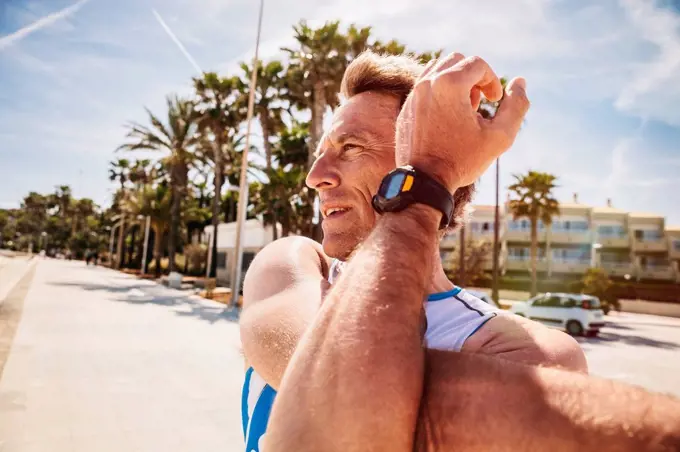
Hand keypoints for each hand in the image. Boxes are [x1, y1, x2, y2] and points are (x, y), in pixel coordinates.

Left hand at [395, 53, 529, 191]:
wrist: (424, 183)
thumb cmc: (462, 160)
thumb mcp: (500, 136)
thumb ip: (516, 105)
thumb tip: (519, 81)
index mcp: (448, 84)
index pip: (477, 64)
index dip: (492, 80)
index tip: (494, 101)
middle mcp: (426, 83)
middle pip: (456, 60)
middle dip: (473, 78)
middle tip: (478, 103)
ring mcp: (412, 96)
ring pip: (437, 71)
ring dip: (455, 83)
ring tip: (463, 110)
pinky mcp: (405, 110)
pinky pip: (424, 89)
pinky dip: (439, 94)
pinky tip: (448, 119)